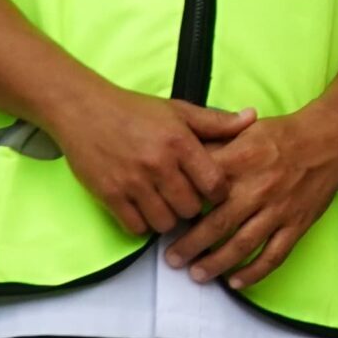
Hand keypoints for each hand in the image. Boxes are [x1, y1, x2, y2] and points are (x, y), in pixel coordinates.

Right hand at [49, 80, 254, 238]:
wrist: (84, 109)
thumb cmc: (134, 109)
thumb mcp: (179, 110)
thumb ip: (216, 121)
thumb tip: (252, 118)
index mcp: (180, 142)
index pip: (215, 184)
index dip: (218, 193)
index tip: (212, 192)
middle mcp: (159, 164)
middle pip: (191, 209)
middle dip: (192, 207)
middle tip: (186, 198)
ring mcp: (133, 182)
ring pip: (165, 223)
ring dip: (168, 218)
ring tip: (165, 204)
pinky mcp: (110, 195)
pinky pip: (136, 228)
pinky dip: (142, 223)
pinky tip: (143, 208)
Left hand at [161, 106, 337, 288]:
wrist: (329, 139)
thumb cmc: (282, 134)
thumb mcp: (244, 131)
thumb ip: (215, 147)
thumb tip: (181, 162)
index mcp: (242, 160)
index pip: (204, 187)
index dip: (183, 205)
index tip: (164, 219)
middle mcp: (258, 187)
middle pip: (218, 223)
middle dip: (191, 245)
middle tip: (172, 259)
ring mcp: (279, 209)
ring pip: (243, 244)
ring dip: (216, 263)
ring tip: (197, 274)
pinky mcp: (297, 224)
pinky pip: (273, 255)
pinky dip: (254, 272)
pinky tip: (236, 282)